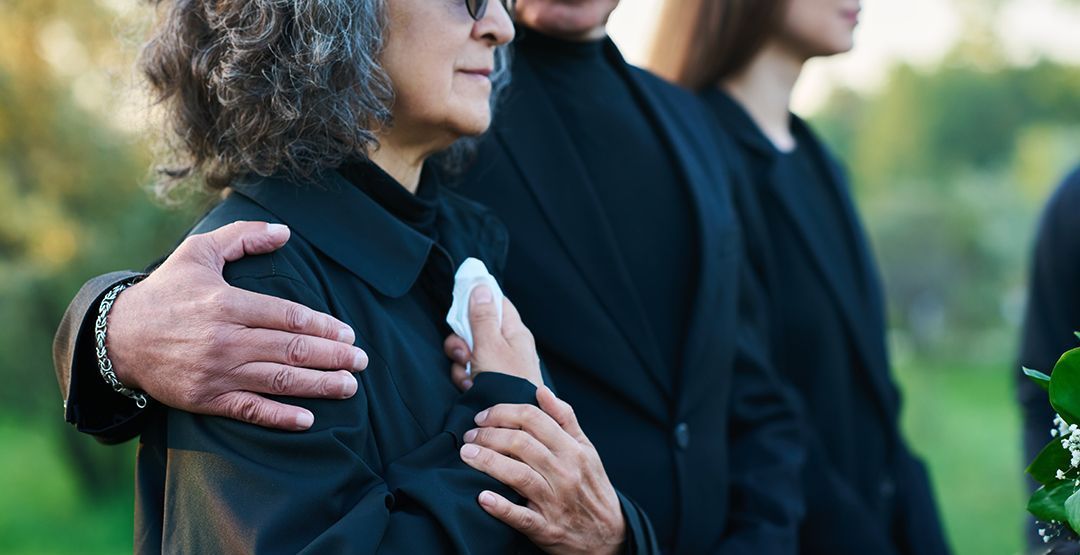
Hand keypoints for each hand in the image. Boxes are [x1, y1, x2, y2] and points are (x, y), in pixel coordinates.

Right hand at [108, 221, 367, 430]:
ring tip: (349, 387)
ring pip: (278, 380)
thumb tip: (285, 231)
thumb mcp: (199, 252)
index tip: (348, 333)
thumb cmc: (165, 291)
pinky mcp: (206, 399)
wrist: (116, 337)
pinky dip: (280, 416)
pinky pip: (250, 410)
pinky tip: (308, 419)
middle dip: (332, 357)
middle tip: (362, 361)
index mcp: (226, 303)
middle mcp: (224, 339)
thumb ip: (243, 238)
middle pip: (290, 349)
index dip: (322, 326)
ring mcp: (216, 372)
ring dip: (319, 385)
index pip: (286, 316)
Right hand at [443, 285, 542, 387]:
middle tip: (466, 352)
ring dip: (461, 363)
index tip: (462, 302)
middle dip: (462, 341)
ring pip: (466, 352)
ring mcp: (495, 364)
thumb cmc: (508, 382)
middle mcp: (505, 345)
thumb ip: (482, 317)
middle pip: (474, 328)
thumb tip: (481, 286)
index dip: (479, 300)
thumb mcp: (491, 345)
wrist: (512, 424)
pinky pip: (467, 371)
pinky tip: (470, 387)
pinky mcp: (486, 381)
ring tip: (471, 377)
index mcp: (514, 331)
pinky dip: (464, 378)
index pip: (497, 303)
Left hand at [458, 386, 624, 554]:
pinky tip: (482, 497)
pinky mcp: (546, 528)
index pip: (533, 419)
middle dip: (489, 435)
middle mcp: (566, 472)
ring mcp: (556, 502)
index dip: (503, 413)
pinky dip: (500, 507)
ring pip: (518, 475)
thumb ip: (564, 418)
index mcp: (574, 450)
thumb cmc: (591, 486)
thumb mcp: (586, 449)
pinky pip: (520, 517)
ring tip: (466, 455)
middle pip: (521, 444)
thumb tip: (541, 390)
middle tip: (469, 436)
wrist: (608, 535)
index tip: (483, 416)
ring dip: (487, 462)